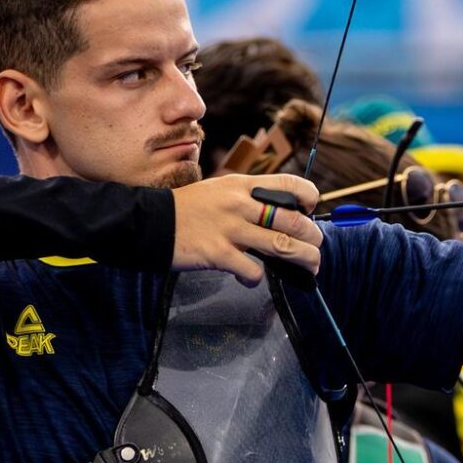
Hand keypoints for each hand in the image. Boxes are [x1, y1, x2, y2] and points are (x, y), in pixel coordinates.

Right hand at [171, 173, 322, 286]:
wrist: (147, 222)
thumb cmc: (187, 209)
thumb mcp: (219, 190)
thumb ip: (249, 199)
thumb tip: (281, 216)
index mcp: (242, 186)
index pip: (288, 183)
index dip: (309, 197)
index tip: (310, 210)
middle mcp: (239, 204)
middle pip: (293, 222)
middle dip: (313, 238)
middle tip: (315, 248)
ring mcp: (229, 229)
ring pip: (283, 247)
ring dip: (304, 259)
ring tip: (310, 266)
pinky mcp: (218, 254)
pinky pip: (253, 271)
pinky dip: (257, 278)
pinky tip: (250, 278)